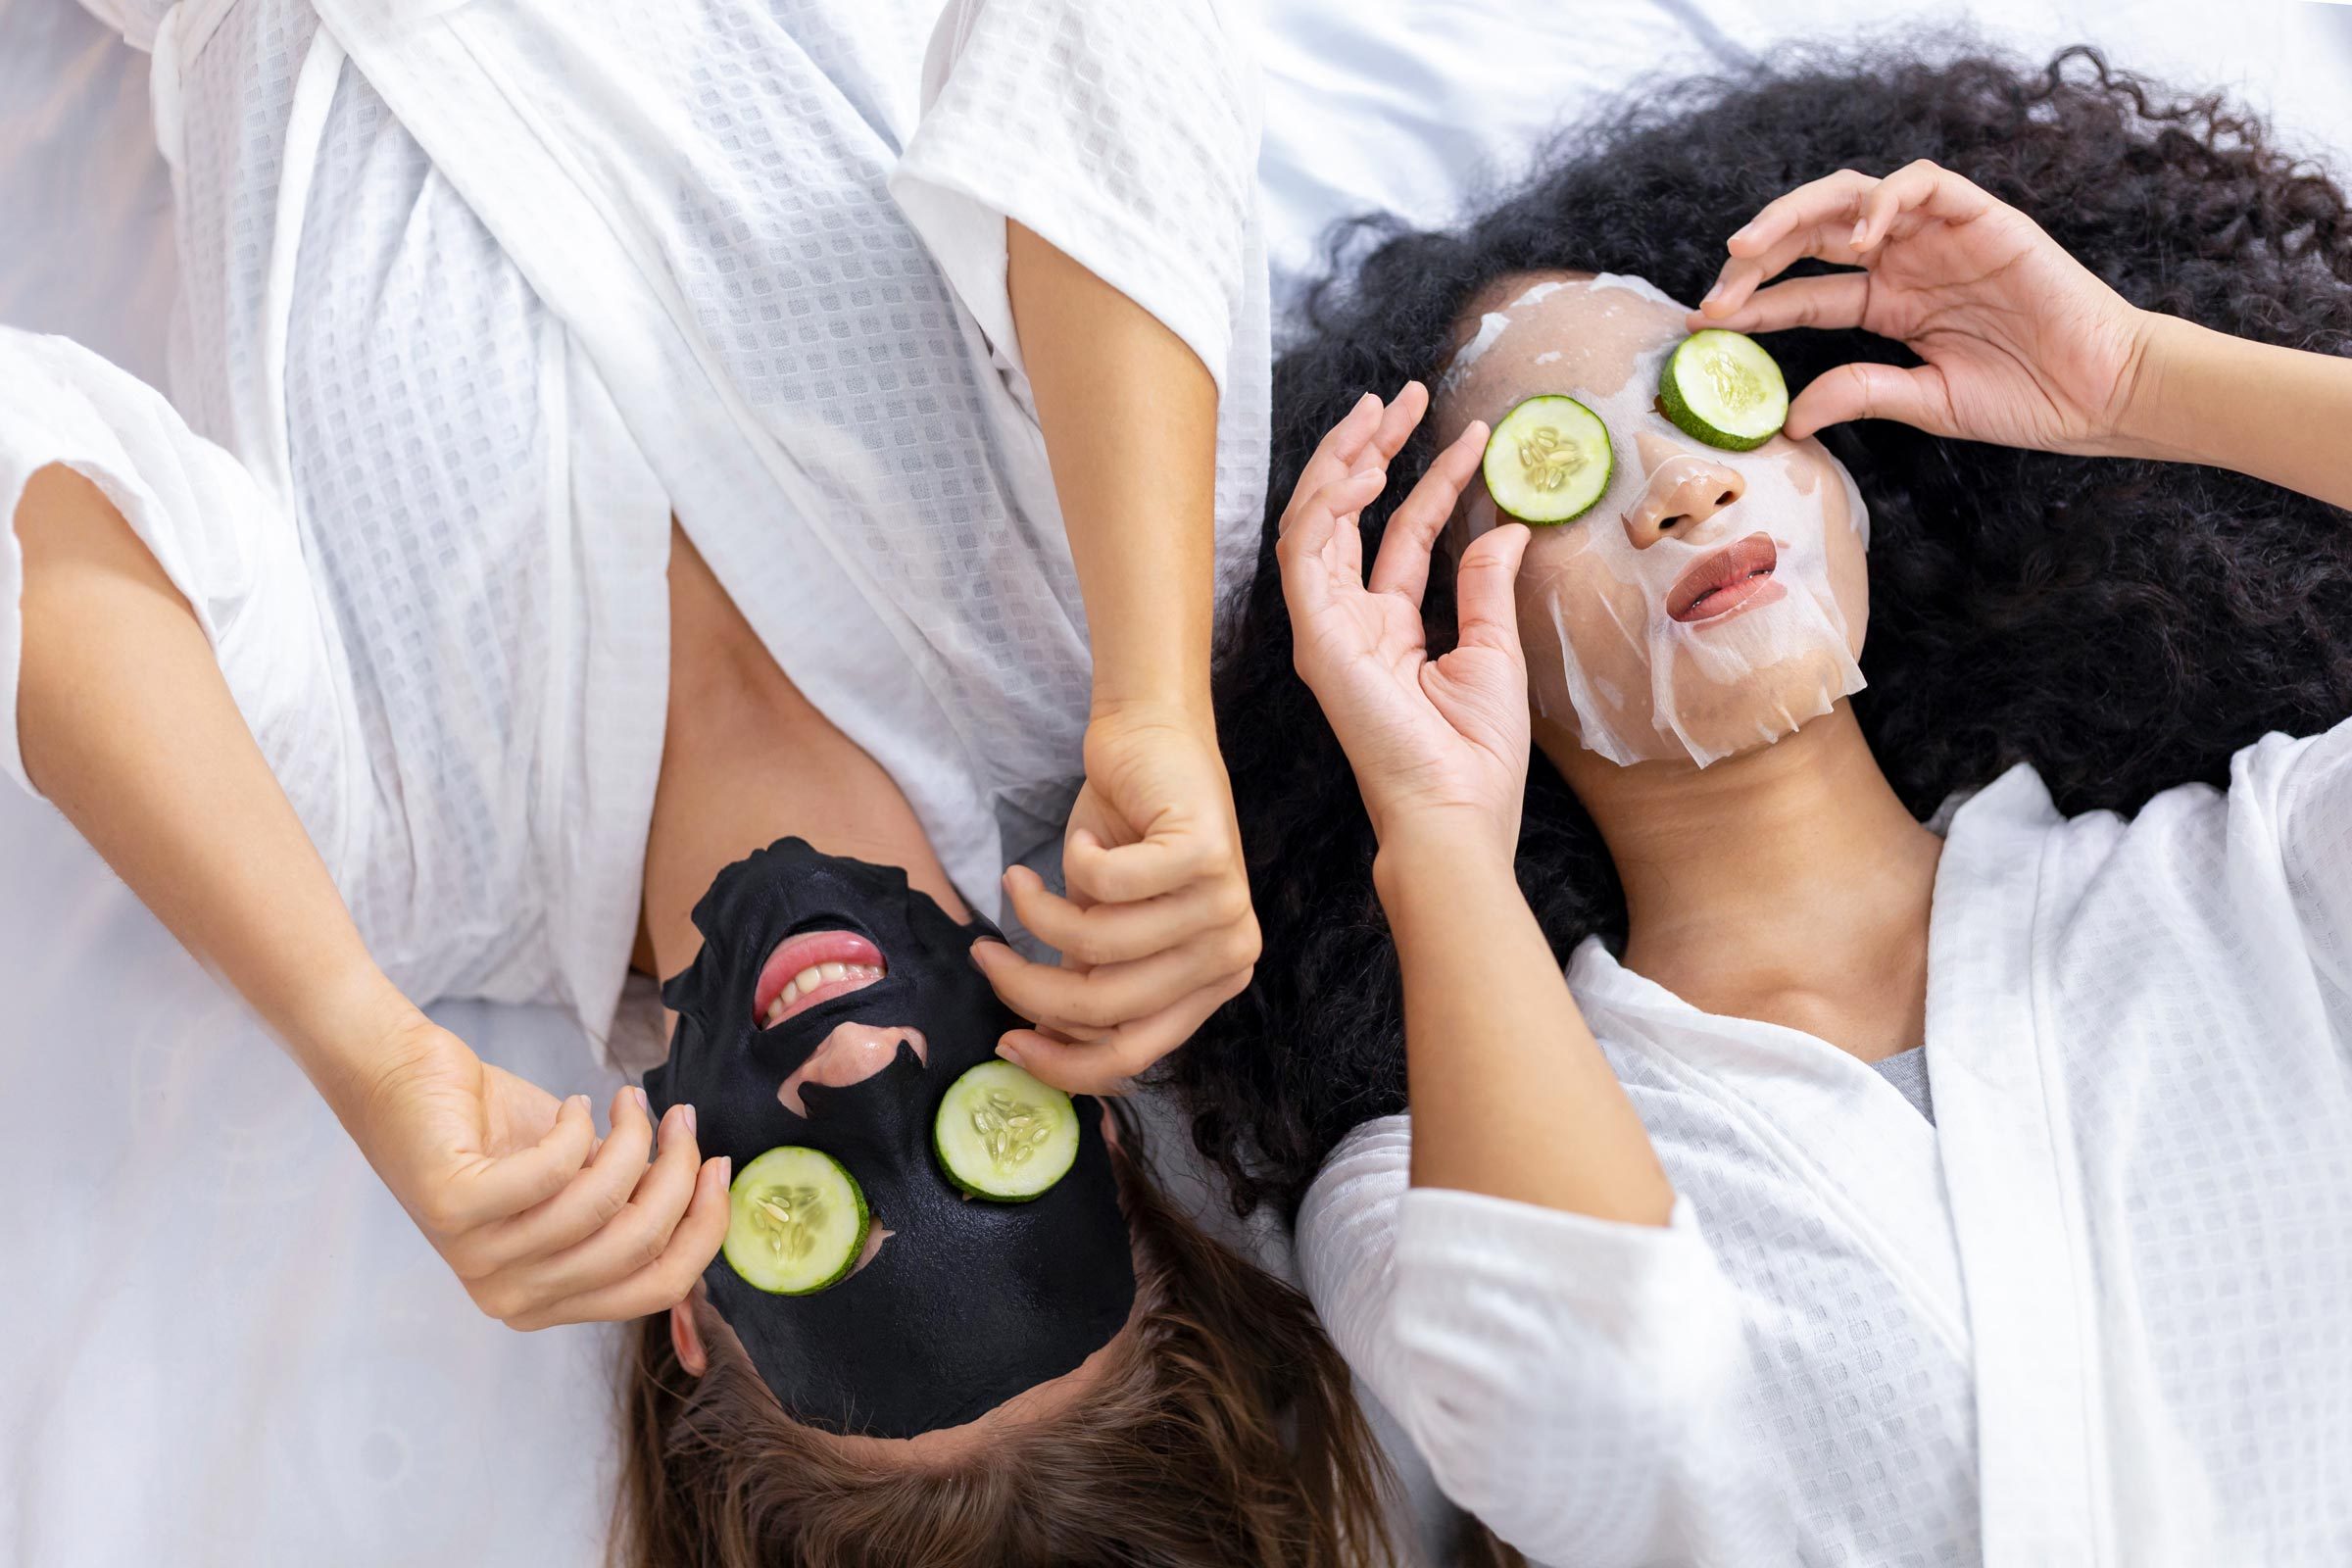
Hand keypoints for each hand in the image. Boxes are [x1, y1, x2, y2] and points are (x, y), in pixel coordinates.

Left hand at [343, 1013, 728, 1329]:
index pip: (657, 1288)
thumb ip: (632, 1206)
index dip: (705, 1226)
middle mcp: (511, 1297)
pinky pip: (555, 1171)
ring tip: (626, 1100)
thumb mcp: (580, 1180)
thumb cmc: (495, 1128)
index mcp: (547, 1302)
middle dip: (678, 1172)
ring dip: (634, 1138)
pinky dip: (579, 1126)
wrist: (404, 1077)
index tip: (720, 1164)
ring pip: (604, 1206)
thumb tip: (710, 1198)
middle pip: (640, 1246)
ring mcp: (478, 1258)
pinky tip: (575, 1105)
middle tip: (679, 1118)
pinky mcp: (455, 1208)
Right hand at [975, 706, 1258, 1094]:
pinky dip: (1072, 859)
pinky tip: (1084, 837)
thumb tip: (1033, 1047)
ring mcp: (1225, 906)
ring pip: (1095, 946)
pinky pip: (1103, 884)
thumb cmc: (1123, 836)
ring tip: (1020, 882)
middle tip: (983, 953)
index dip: (1062, 1063)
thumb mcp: (1101, 924)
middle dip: (1025, 985)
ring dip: (1037, 913)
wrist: (1153, 739)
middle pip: (1105, 1007)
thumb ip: (1085, 982)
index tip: (1004, 1044)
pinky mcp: (1207, 855)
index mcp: (1213, 982)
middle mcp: (1231, 954)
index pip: (1134, 1054)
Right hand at [1276, 382, 1532, 865]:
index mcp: (1389, 630)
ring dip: (1343, 463)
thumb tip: (1506, 528)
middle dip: (1370, 451)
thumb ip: (1486, 586)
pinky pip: (1305, 556)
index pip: (1403, 536)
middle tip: (1402, 397)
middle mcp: (1350, 624)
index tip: (1470, 435)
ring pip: (1315, 525)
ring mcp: (1328, 631)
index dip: (1432, 481)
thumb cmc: (1476, 756)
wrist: (1458, 812)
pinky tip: (1364, 469)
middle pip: (1348, 518)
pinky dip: (1326, 507)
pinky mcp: (1318, 639)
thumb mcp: (1494, 652)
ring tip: (1381, 414)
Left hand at [1692, 160, 2152, 454]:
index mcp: (1888, 304)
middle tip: (1719, 282)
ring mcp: (1941, 237)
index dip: (1754, 304)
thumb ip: (1861, 394)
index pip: (1804, 294)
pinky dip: (1882, 200)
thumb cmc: (2025, 399)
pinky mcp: (1983, 217)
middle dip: (1760, 252)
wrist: (2102, 392)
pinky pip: (1923, 184)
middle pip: (1814, 236)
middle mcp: (1906, 262)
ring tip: (1754, 250)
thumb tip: (1790, 419)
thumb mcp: (1925, 403)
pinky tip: (1854, 239)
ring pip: (1854, 196)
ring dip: (1798, 214)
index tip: (1707, 322)